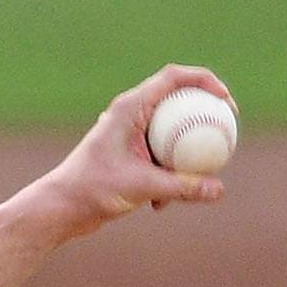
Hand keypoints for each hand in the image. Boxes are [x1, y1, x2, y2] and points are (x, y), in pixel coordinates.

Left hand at [32, 64, 232, 238]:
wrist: (60, 209)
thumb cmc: (92, 190)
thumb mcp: (142, 187)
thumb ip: (183, 187)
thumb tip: (220, 191)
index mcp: (130, 106)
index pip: (174, 77)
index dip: (206, 81)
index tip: (226, 103)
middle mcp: (130, 114)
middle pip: (177, 102)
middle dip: (203, 117)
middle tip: (226, 132)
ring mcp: (129, 134)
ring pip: (171, 134)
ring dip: (183, 157)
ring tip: (192, 182)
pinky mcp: (128, 155)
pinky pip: (159, 157)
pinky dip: (166, 177)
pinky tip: (159, 205)